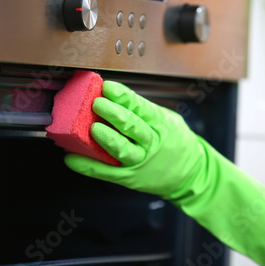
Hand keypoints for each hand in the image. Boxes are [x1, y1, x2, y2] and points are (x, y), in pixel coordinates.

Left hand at [66, 80, 204, 200]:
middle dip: (114, 114)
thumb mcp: (170, 121)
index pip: (141, 107)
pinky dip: (89, 166)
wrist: (191, 174)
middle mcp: (151, 143)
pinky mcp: (130, 177)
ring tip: (92, 128)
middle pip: (132, 127)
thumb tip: (118, 97)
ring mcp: (140, 161)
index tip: (108, 87)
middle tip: (97, 103)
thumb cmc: (177, 144)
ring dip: (106, 138)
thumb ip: (146, 111)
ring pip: (123, 150)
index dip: (123, 97)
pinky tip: (73, 159)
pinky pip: (107, 172)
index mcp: (161, 124)